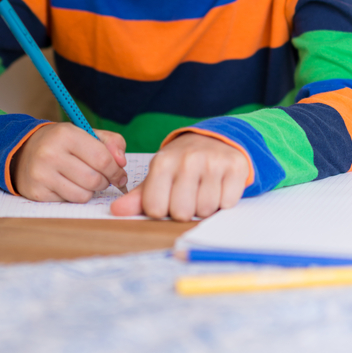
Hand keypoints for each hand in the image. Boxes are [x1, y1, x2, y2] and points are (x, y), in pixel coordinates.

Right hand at [12, 123, 127, 201]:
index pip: (102, 159)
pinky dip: (74, 195)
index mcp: (66, 134)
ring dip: (90, 190)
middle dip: (104, 181)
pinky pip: (69, 202)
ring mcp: (42, 174)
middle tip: (102, 177)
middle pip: (94, 179)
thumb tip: (122, 162)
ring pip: (83, 195)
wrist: (24, 151)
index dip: (116, 170)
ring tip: (84, 180)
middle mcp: (50, 153)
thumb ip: (111, 142)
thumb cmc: (62, 143)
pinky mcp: (37, 192)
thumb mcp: (85, 133)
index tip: (120, 174)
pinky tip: (68, 184)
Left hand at [111, 132, 250, 220]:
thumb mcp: (159, 175)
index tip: (167, 198)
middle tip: (188, 194)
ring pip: (205, 210)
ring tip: (203, 189)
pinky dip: (224, 201)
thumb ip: (139, 197)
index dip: (162, 210)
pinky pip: (227, 204)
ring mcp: (213, 162)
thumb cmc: (182, 163)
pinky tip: (219, 186)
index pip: (155, 209)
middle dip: (185, 210)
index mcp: (163, 162)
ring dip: (205, 206)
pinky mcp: (235, 167)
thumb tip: (116, 211)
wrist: (215, 139)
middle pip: (181, 213)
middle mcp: (187, 160)